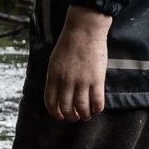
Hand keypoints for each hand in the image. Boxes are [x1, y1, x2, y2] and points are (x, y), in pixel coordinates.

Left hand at [45, 5, 111, 121]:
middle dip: (70, 116)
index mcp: (53, 76)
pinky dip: (97, 109)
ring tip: (86, 116)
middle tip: (75, 117)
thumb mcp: (55, 60)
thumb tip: (60, 91)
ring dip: (84, 115)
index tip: (60, 116)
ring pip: (82, 107)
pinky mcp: (96, 80)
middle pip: (66, 107)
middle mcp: (66, 82)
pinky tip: (97, 110)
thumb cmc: (69, 42)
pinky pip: (97, 100)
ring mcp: (82, 82)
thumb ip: (56, 76)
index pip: (51, 101)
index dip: (55, 112)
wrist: (84, 31)